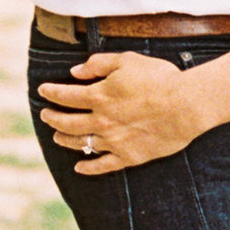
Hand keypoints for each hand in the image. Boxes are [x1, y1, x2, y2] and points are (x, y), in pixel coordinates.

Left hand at [35, 50, 211, 174]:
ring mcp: (114, 141)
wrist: (185, 106)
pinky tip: (79, 167)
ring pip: (81, 143)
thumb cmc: (159, 79)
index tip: (43, 90)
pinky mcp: (129, 156)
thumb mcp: (127, 61)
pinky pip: (103, 165)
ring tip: (56, 137)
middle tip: (45, 115)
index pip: (66, 95)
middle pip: (68, 122)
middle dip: (53, 118)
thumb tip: (75, 71)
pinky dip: (88, 167)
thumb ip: (99, 64)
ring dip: (65, 140)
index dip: (52, 92)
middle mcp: (102, 121)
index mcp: (99, 96)